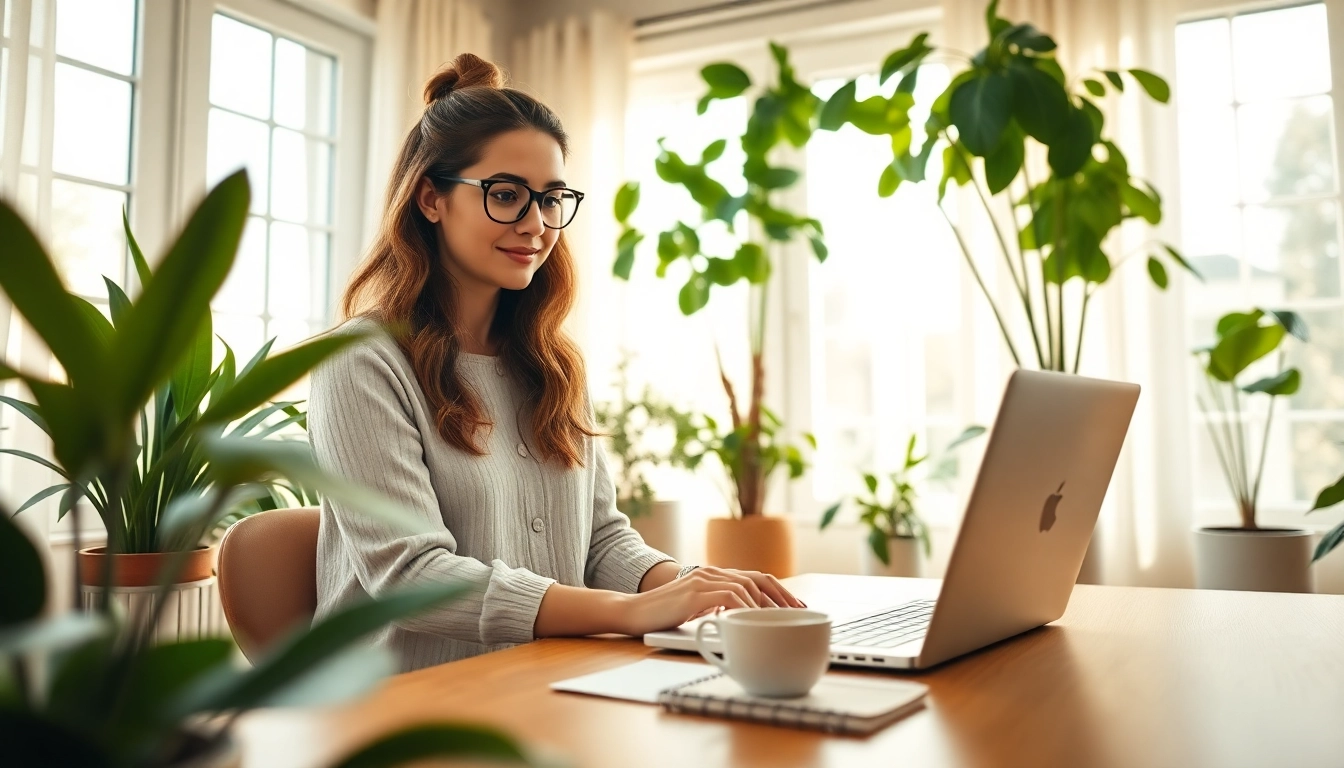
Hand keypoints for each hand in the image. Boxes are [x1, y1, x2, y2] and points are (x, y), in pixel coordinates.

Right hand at [616, 566, 806, 636]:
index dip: (780, 592)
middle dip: (783, 597)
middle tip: (799, 614)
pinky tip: (750, 621)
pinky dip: (744, 607)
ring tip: (777, 622)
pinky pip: (729, 596)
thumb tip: (744, 624)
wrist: (633, 612)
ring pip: (746, 586)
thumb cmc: (663, 617)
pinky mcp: (694, 592)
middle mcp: (712, 573)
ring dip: (765, 605)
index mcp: (715, 576)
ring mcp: (703, 580)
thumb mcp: (697, 611)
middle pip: (758, 578)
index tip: (798, 608)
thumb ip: (718, 609)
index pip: (756, 578)